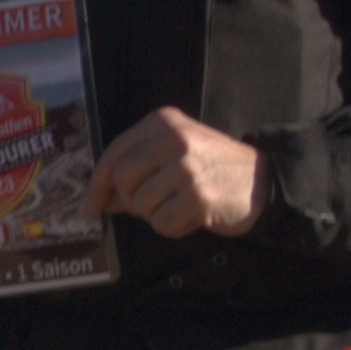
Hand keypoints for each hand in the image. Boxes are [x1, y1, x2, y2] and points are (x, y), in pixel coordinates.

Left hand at [93, 108, 262, 239]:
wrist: (262, 180)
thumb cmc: (212, 168)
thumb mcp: (175, 152)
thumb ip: (139, 167)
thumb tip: (100, 197)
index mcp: (163, 122)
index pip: (114, 153)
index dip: (96, 185)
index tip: (88, 207)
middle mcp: (173, 138)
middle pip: (122, 179)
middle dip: (131, 200)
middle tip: (154, 204)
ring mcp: (186, 166)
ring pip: (140, 204)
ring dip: (156, 215)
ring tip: (180, 205)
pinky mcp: (198, 196)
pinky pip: (162, 223)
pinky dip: (173, 227)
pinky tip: (191, 216)